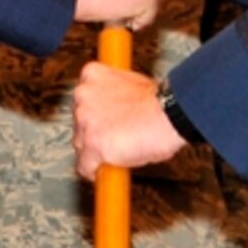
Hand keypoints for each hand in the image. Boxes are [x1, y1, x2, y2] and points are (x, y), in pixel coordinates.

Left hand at [72, 61, 187, 178]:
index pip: (82, 100)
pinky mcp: (91, 143)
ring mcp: (85, 120)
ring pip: (80, 145)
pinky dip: (96, 172)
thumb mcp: (131, 84)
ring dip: (96, 151)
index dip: (95, 114)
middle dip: (94, 132)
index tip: (102, 121)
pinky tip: (110, 169)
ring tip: (117, 151)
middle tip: (114, 136)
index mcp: (92, 75)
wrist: (169, 114)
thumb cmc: (157, 102)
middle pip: (78, 123)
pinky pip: (85, 167)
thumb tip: (111, 108)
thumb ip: (113, 95)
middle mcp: (83, 94)